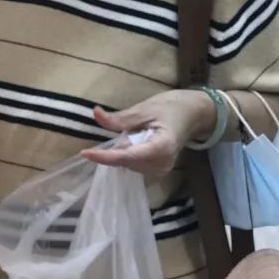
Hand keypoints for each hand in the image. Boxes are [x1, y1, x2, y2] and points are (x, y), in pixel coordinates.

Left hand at [80, 90, 214, 177]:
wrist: (193, 114)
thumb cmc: (171, 108)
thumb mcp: (144, 109)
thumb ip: (119, 118)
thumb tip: (96, 114)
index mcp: (161, 148)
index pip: (127, 156)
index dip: (104, 156)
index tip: (85, 153)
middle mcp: (162, 164)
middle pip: (125, 161)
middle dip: (115, 148)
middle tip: (127, 127)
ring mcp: (161, 170)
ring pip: (127, 164)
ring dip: (123, 150)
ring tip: (139, 132)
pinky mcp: (158, 171)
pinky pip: (133, 164)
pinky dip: (128, 153)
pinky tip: (138, 140)